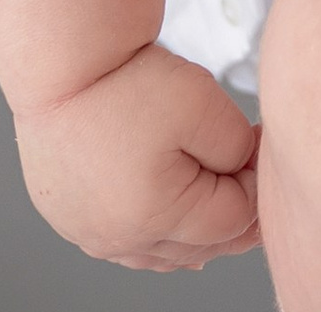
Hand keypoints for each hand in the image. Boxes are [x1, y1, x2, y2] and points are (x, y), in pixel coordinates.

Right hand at [13, 43, 260, 270]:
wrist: (63, 69)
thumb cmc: (126, 86)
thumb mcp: (208, 109)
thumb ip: (238, 150)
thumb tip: (242, 170)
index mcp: (154, 220)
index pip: (232, 221)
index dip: (255, 181)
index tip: (257, 143)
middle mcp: (117, 239)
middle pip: (198, 246)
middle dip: (229, 209)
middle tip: (247, 168)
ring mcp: (89, 233)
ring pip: (161, 251)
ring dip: (194, 228)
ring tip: (217, 195)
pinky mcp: (71, 217)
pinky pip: (125, 240)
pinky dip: (155, 228)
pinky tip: (170, 213)